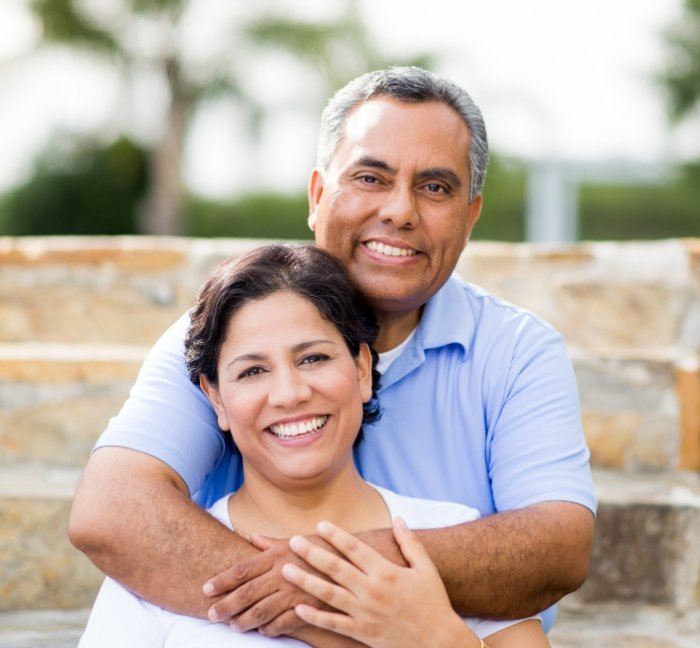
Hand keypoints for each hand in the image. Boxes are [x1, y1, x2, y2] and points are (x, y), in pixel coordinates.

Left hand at [203, 533, 323, 635]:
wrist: (354, 560)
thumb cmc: (323, 547)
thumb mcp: (296, 541)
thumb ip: (271, 543)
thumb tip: (253, 537)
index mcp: (276, 556)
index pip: (242, 570)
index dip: (222, 580)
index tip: (206, 589)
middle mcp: (282, 574)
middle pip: (246, 593)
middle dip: (226, 605)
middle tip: (211, 614)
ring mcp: (294, 592)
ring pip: (261, 611)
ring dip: (243, 621)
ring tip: (233, 626)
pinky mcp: (307, 607)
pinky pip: (282, 623)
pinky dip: (270, 629)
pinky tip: (263, 631)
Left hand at [281, 517, 476, 647]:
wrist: (439, 643)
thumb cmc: (434, 603)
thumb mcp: (425, 568)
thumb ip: (410, 542)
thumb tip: (398, 518)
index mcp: (386, 572)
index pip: (355, 548)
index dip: (336, 535)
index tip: (320, 524)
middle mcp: (372, 591)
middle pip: (335, 568)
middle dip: (312, 553)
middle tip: (293, 542)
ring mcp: (365, 613)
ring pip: (329, 594)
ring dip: (305, 581)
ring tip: (285, 569)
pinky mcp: (362, 632)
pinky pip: (334, 624)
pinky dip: (315, 616)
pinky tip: (298, 607)